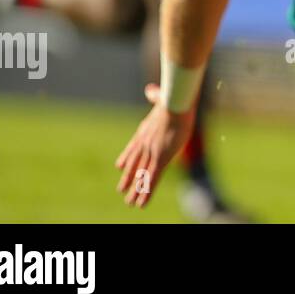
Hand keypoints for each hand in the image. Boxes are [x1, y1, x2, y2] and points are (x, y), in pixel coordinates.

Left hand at [115, 83, 195, 207]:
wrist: (175, 104)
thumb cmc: (173, 99)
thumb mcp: (162, 98)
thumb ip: (155, 96)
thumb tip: (151, 90)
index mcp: (145, 130)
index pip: (133, 147)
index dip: (126, 157)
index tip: (119, 166)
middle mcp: (145, 144)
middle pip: (134, 165)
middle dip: (128, 178)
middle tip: (121, 190)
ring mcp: (151, 152)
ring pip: (142, 176)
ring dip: (136, 191)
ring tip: (129, 203)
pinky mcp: (160, 159)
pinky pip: (152, 181)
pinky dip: (146, 193)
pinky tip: (141, 204)